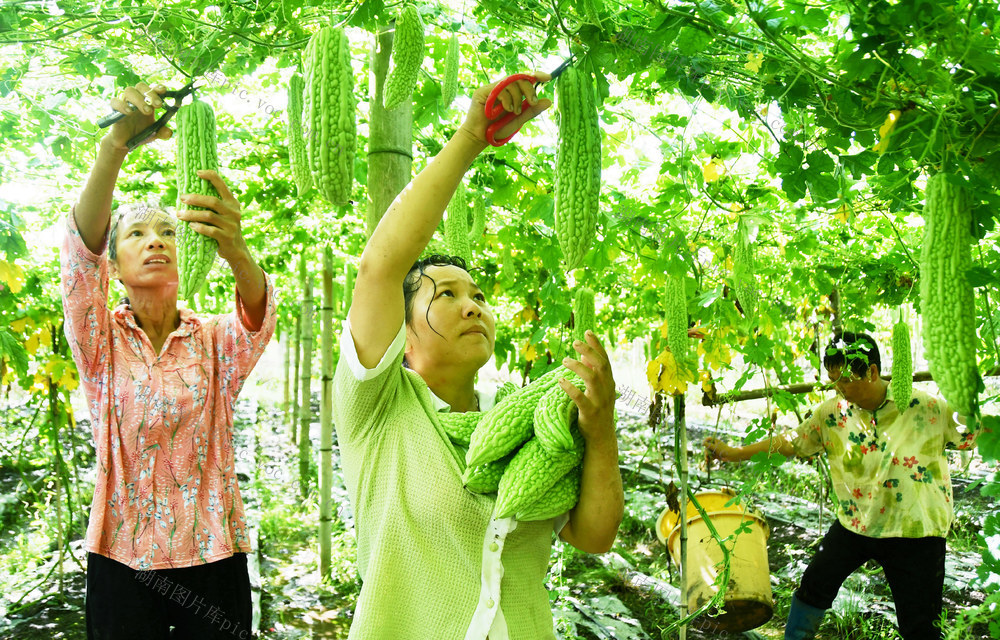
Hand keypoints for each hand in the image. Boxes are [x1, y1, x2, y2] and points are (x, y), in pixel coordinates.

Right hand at [104, 82, 172, 151]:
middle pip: (140, 86)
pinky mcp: (114, 110)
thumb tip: (169, 132)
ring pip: (129, 91)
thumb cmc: (141, 132)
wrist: (126, 142)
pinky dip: (122, 105)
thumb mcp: (154, 133)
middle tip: (158, 105)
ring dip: (139, 99)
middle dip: (150, 93)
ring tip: (147, 111)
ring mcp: (125, 103)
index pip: (151, 88)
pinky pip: (115, 102)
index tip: (164, 90)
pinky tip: (129, 112)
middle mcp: (136, 99)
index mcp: (147, 101)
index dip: (157, 87)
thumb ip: (162, 132)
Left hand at [176, 170, 249, 263]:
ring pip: (208, 216)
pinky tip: (191, 226)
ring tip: (179, 214)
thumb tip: (188, 194)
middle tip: (182, 198)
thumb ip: (214, 204)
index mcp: (232, 203)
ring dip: (191, 214)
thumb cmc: (223, 227)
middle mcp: (234, 212)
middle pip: (213, 201)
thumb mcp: (223, 213)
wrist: (235, 248)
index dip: (211, 177)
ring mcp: (231, 225)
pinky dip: (199, 227)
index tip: (198, 172)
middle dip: (195, 199)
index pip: (222, 186)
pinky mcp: (227, 237)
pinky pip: (210, 231)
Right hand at [458, 71, 552, 145]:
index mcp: (511, 93)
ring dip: (517, 97)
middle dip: (529, 89)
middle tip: (532, 102)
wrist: (480, 138)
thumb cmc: (498, 130)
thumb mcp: (519, 120)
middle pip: (519, 78)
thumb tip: (548, 101)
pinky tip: (507, 109)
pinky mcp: (483, 92)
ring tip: (515, 112)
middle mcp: (501, 89)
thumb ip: (532, 110)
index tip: (548, 77)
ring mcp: (491, 89)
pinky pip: (499, 88)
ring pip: (510, 82)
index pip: (523, 80)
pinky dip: (507, 98)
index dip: (536, 75)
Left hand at [560, 331, 616, 447]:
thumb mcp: (597, 389)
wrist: (601, 436)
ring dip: (578, 367)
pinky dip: (570, 388)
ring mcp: (600, 401)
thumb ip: (592, 372)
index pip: (605, 359)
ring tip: (564, 360)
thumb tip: (583, 354)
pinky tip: (560, 380)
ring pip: (592, 379)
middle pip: (601, 366)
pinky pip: (580, 398)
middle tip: (575, 342)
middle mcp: (607, 389)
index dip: (597, 345)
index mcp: (608, 382)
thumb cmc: (597, 409)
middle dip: (589, 351)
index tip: (587, 331)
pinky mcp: (590, 413)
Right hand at [704, 437, 738, 461]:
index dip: (705, 441)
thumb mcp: (714, 447)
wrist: (730, 456)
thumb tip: (702, 443)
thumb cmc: (722, 450)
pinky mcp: (715, 455)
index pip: (708, 439)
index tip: (703, 444)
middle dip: (706, 452)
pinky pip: (710, 456)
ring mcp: (715, 450)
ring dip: (707, 456)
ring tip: (707, 460)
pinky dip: (709, 459)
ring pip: (708, 452)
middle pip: (707, 447)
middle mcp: (714, 445)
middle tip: (707, 455)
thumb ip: (708, 445)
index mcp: (715, 441)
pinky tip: (708, 462)